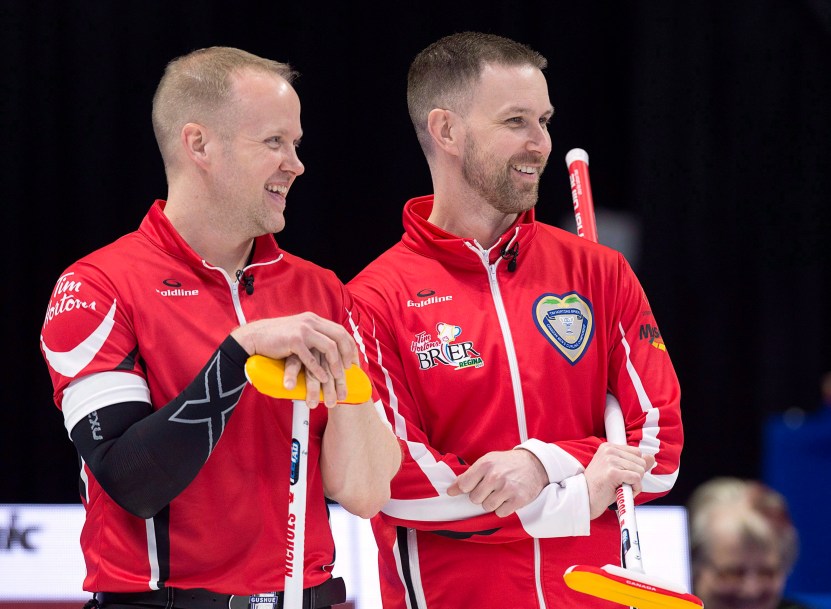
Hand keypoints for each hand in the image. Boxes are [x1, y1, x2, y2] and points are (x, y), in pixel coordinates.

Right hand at [231, 313, 356, 400]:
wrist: (255, 337)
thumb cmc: (277, 338)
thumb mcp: (299, 332)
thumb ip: (314, 336)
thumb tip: (330, 348)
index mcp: (314, 320)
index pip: (340, 330)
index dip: (350, 346)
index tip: (353, 361)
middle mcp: (311, 321)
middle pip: (339, 336)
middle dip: (347, 354)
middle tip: (349, 369)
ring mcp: (303, 330)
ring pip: (329, 346)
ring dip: (335, 364)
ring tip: (337, 376)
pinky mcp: (294, 340)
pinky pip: (311, 357)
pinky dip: (318, 370)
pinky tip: (322, 378)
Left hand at [446, 449, 548, 516]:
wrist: (534, 464)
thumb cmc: (506, 463)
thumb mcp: (487, 461)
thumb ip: (469, 475)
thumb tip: (450, 491)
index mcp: (485, 464)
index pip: (464, 485)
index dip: (465, 489)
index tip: (470, 488)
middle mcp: (495, 476)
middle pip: (475, 499)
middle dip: (481, 496)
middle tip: (491, 488)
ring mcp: (507, 488)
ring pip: (487, 507)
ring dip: (492, 503)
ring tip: (500, 493)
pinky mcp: (518, 499)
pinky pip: (501, 513)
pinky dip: (503, 508)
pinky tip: (508, 499)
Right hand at [584, 442, 654, 518]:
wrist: (584, 499)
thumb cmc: (600, 487)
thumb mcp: (618, 471)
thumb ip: (634, 463)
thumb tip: (651, 457)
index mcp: (608, 447)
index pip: (637, 452)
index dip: (634, 467)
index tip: (623, 476)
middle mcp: (609, 450)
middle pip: (641, 461)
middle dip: (636, 476)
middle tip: (621, 484)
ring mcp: (610, 460)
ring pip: (640, 470)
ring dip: (634, 484)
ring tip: (620, 488)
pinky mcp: (612, 473)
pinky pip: (636, 479)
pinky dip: (634, 489)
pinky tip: (622, 492)